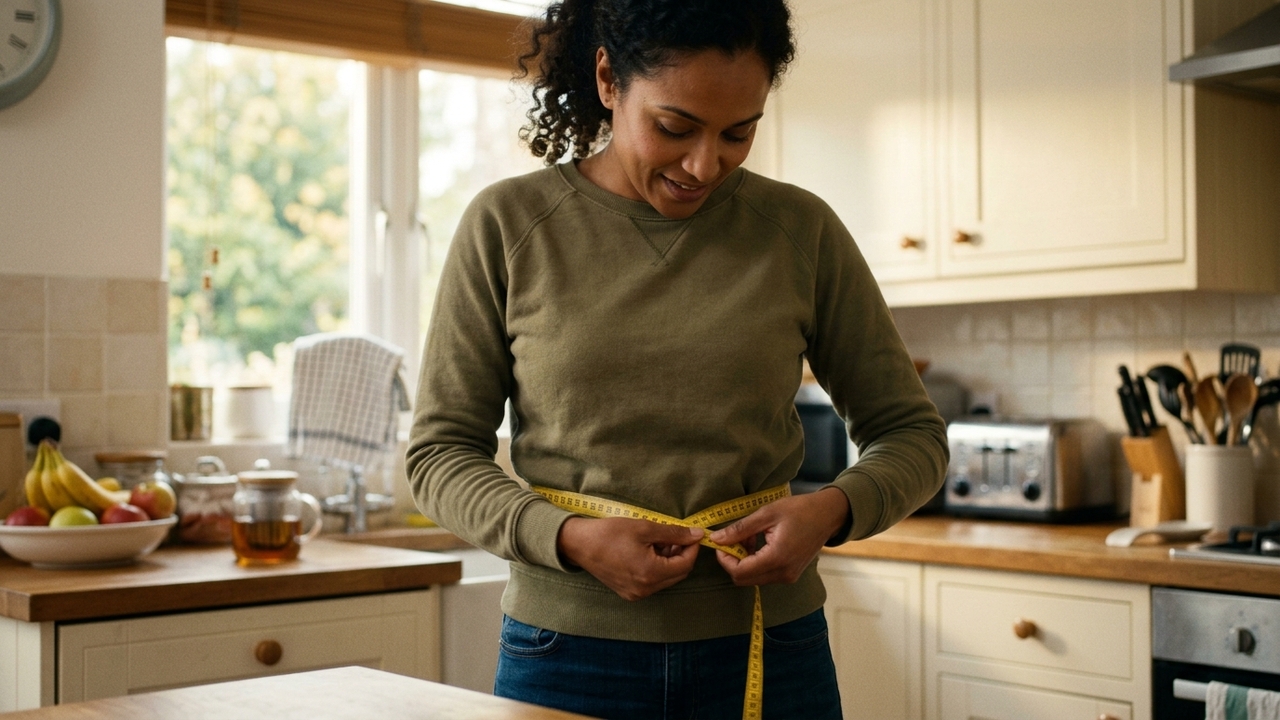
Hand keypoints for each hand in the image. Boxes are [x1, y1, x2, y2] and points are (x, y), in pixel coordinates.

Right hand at [557, 516, 704, 600]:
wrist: (580, 544)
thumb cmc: (610, 533)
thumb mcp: (644, 528)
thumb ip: (673, 533)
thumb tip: (696, 534)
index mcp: (650, 573)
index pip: (685, 565)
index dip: (692, 548)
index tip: (691, 533)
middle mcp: (645, 589)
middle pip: (678, 574)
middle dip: (681, 554)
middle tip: (676, 536)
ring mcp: (636, 593)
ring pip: (666, 579)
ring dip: (669, 561)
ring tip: (659, 541)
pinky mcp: (629, 593)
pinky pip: (653, 582)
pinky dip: (657, 568)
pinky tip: (648, 551)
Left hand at [710, 487, 849, 585]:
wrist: (828, 515)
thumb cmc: (799, 510)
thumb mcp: (767, 514)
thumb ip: (740, 529)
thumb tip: (716, 539)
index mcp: (777, 558)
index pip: (739, 572)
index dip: (724, 559)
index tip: (721, 542)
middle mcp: (782, 573)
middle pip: (744, 579)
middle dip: (733, 561)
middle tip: (735, 538)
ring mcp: (788, 576)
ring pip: (753, 578)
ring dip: (744, 561)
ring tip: (750, 537)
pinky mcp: (790, 575)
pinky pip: (764, 575)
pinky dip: (755, 562)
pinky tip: (759, 543)